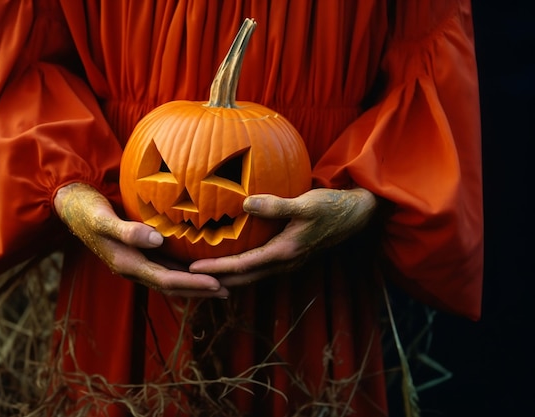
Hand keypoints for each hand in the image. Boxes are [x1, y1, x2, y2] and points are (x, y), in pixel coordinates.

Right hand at [54, 183, 227, 297]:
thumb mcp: (103, 219)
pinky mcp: (140, 254)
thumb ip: (128, 231)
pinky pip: (166, 265)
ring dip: (195, 283)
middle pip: (172, 285)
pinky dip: (184, 269)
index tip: (217, 285)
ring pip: (170, 278)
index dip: (193, 284)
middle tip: (228, 291)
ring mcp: (137, 263)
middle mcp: (134, 268)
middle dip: (199, 290)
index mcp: (127, 264)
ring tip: (221, 284)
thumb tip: (156, 240)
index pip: (167, 280)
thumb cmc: (88, 210)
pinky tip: (200, 265)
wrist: (73, 206)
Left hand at [189, 188, 376, 286]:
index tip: (193, 268)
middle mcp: (285, 262)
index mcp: (285, 252)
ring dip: (228, 277)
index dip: (217, 268)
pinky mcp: (289, 256)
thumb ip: (276, 205)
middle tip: (190, 278)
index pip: (243, 265)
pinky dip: (242, 268)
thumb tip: (246, 204)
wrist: (355, 214)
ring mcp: (288, 262)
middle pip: (244, 278)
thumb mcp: (305, 203)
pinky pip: (260, 267)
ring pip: (251, 276)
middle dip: (217, 280)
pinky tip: (231, 261)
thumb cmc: (330, 207)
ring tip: (205, 274)